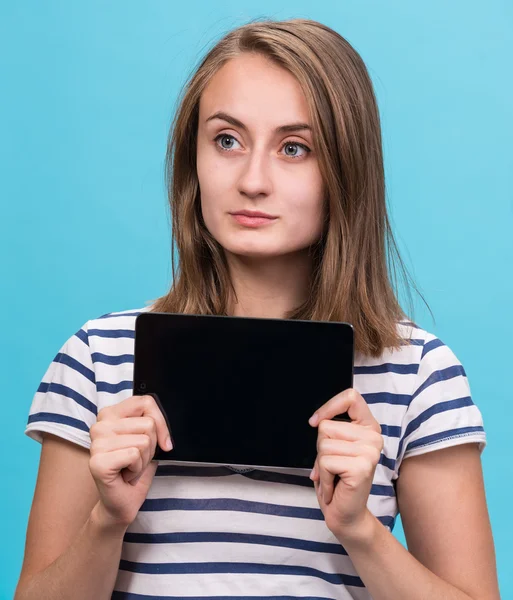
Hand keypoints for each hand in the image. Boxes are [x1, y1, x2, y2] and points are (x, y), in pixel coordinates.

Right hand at [89, 394, 171, 528]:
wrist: (121, 503)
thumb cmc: (134, 469)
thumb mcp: (148, 438)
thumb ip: (152, 421)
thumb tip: (163, 418)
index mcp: (110, 414)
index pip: (146, 401)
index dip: (161, 421)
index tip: (163, 441)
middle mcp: (99, 425)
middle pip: (148, 423)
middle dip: (151, 446)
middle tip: (136, 459)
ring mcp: (96, 443)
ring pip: (144, 440)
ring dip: (144, 459)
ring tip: (130, 467)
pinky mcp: (98, 462)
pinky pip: (135, 455)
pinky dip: (137, 469)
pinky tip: (125, 475)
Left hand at [309, 388, 382, 540]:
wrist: (346, 513)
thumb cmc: (338, 479)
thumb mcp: (334, 446)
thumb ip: (332, 429)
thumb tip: (317, 421)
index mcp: (369, 427)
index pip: (351, 397)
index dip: (329, 406)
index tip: (316, 421)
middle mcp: (374, 437)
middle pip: (327, 426)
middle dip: (321, 448)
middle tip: (333, 466)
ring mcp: (370, 451)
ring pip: (323, 444)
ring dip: (322, 464)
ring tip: (335, 476)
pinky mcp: (361, 466)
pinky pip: (325, 461)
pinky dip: (324, 476)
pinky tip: (335, 486)